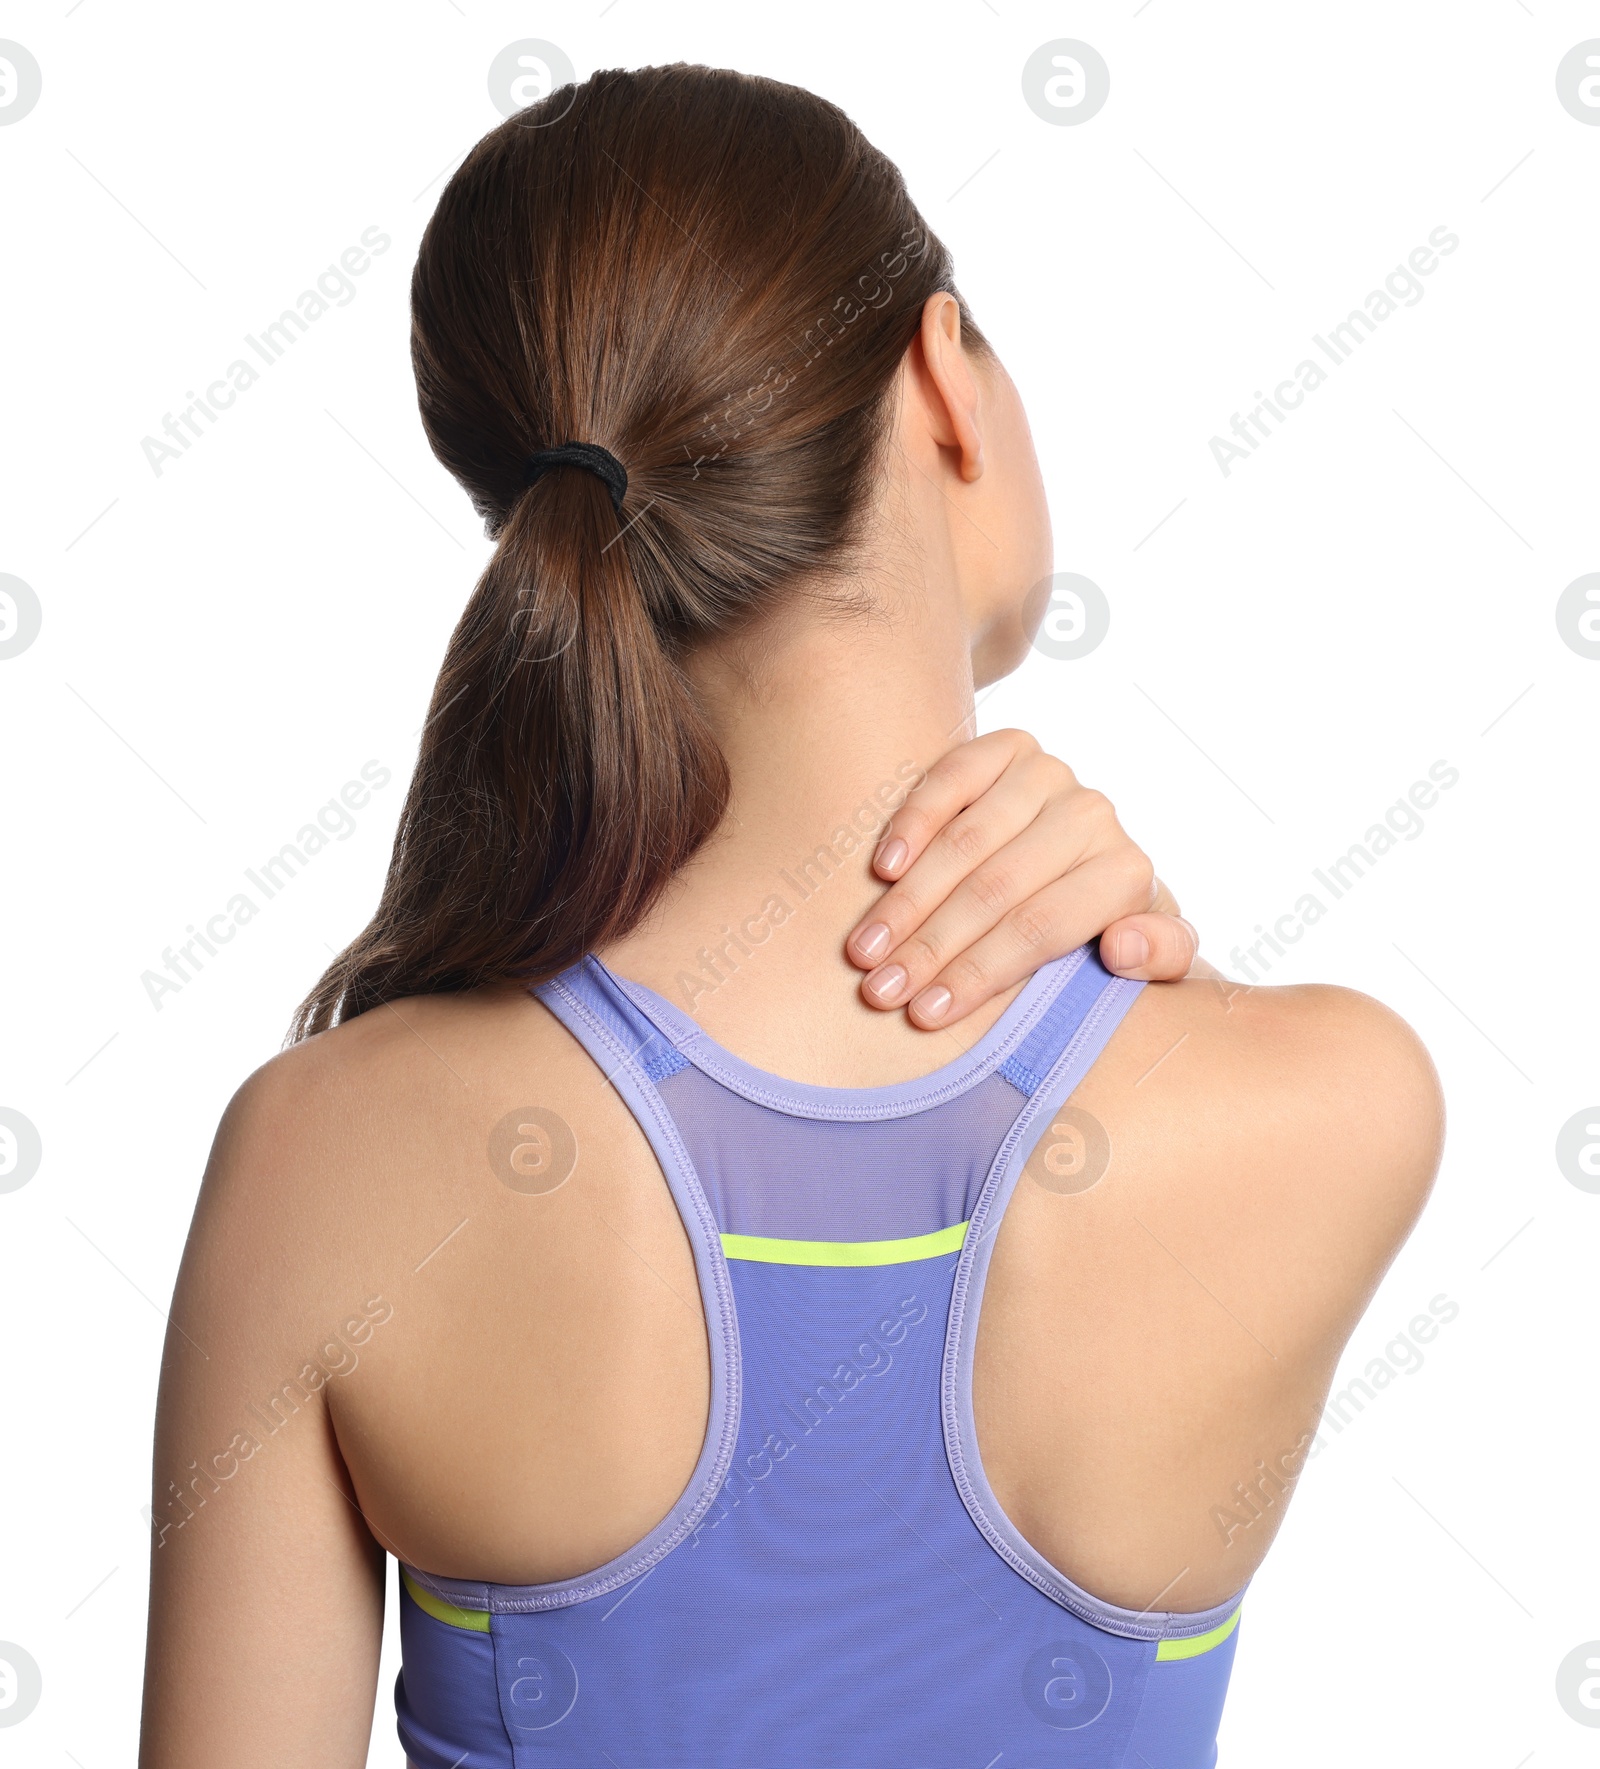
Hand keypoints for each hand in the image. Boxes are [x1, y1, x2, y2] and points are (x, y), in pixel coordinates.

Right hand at [846, 730, 1199, 1028]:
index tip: (925, 1012)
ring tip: (864, 949)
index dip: (977, 973)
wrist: (1085, 858)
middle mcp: (1092, 815)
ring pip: (966, 842)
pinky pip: (951, 780)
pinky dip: (912, 823)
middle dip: (929, 947)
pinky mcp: (1007, 748)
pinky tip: (882, 870)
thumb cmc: (1103, 924)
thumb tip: (1121, 947)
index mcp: (1127, 872)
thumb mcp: (1146, 954)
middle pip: (995, 889)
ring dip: (907, 901)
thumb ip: (1160, 958)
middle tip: (879, 989)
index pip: (1039, 930)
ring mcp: (1048, 775)